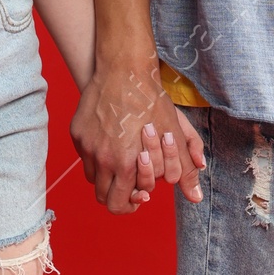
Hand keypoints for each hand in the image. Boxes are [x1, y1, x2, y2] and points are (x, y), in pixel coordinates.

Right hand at [71, 60, 205, 213]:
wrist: (124, 70)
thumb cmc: (152, 101)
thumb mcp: (175, 135)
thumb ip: (185, 170)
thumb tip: (195, 198)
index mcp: (125, 164)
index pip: (119, 204)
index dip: (131, 203)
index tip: (139, 195)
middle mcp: (102, 158)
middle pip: (103, 197)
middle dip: (118, 196)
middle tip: (131, 188)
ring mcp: (87, 146)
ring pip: (93, 178)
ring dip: (107, 178)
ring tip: (122, 163)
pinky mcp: (78, 134)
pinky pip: (85, 157)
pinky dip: (97, 158)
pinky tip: (112, 144)